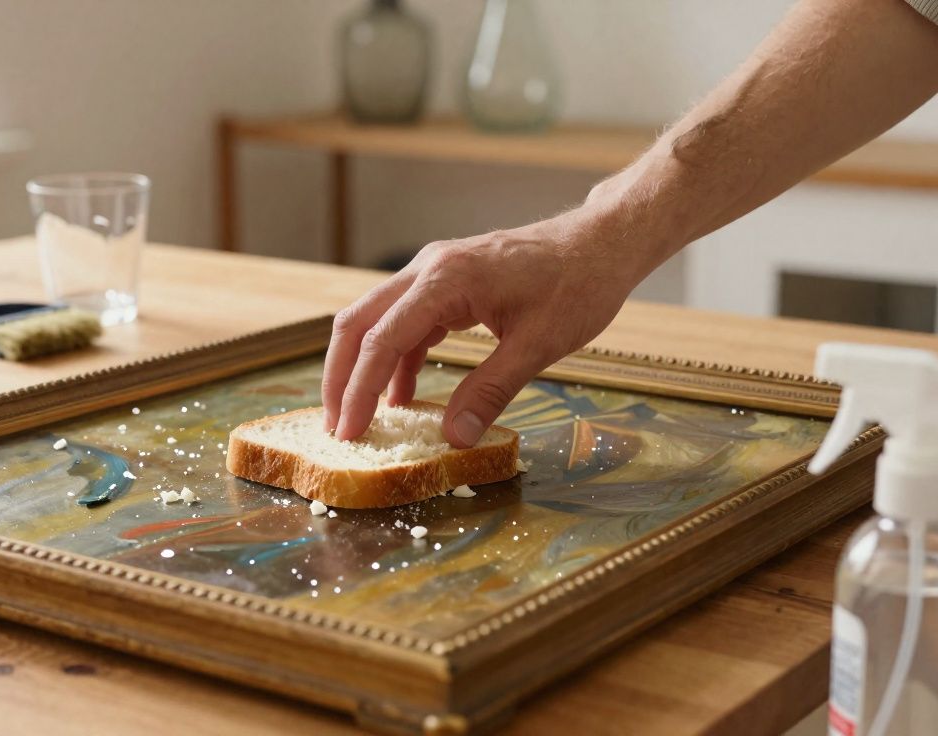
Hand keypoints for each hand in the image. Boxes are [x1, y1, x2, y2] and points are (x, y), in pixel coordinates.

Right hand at [322, 210, 649, 447]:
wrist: (601, 242)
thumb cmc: (577, 285)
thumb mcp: (537, 346)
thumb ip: (490, 391)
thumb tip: (454, 438)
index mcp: (445, 280)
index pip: (382, 340)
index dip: (359, 391)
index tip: (349, 432)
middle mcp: (428, 269)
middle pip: (359, 323)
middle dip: (341, 377)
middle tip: (337, 427)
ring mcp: (434, 272)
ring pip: (376, 320)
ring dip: (363, 367)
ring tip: (359, 416)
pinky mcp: (447, 283)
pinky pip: (406, 322)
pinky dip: (395, 358)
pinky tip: (401, 396)